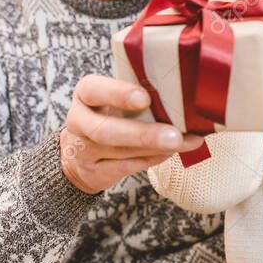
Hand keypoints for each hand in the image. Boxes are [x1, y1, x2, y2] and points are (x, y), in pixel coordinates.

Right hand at [60, 75, 203, 193]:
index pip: (94, 90)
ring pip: (120, 152)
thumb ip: (139, 94)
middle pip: (106, 130)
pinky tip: (170, 152)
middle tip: (174, 135)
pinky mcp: (93, 173)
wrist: (81, 152)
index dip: (118, 94)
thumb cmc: (109, 114)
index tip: (145, 98)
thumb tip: (183, 97)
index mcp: (85, 94)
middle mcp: (79, 121)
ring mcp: (83, 150)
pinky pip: (126, 167)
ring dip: (155, 149)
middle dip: (143, 134)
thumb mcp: (114, 98)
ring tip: (183, 143)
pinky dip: (152, 159)